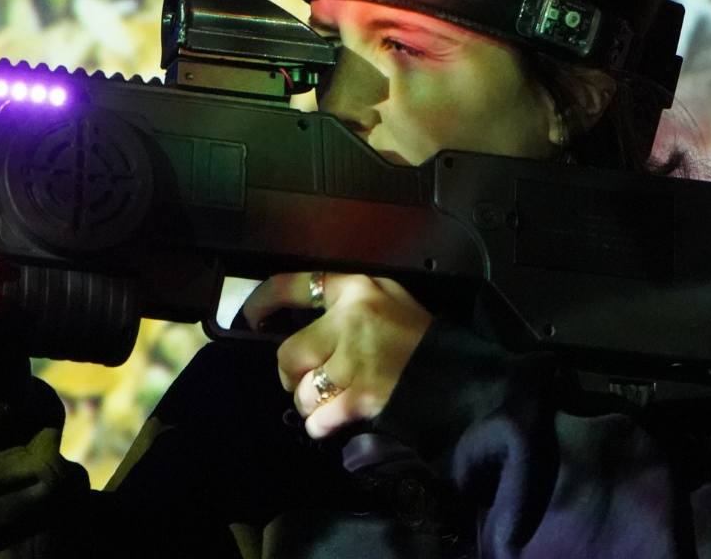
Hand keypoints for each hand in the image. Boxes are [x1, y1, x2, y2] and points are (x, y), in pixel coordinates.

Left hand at [242, 273, 431, 438]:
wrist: (461, 379)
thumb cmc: (427, 341)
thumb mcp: (393, 300)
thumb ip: (354, 302)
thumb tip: (309, 315)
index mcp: (358, 290)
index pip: (294, 285)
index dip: (263, 301)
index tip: (250, 315)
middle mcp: (351, 320)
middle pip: (290, 352)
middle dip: (293, 374)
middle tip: (306, 380)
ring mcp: (355, 359)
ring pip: (303, 389)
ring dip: (310, 403)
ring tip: (330, 402)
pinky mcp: (361, 395)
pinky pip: (319, 418)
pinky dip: (321, 425)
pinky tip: (332, 422)